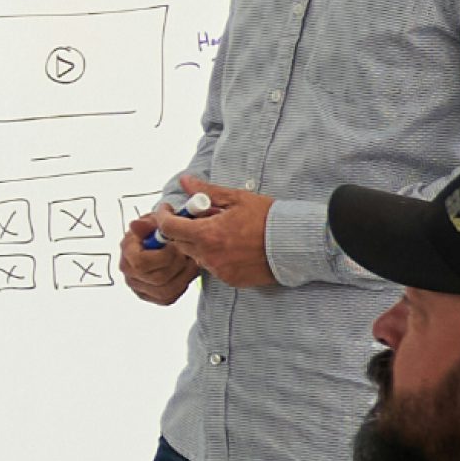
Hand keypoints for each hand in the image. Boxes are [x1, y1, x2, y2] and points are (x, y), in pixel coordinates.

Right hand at [119, 214, 199, 304]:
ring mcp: (140, 287)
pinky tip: (185, 272)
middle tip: (187, 252)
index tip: (175, 245)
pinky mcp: (152, 297)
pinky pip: (169, 298)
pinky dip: (182, 285)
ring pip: (165, 291)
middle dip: (178, 265)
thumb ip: (147, 224)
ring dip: (183, 276)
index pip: (142, 263)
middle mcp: (130, 273)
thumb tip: (136, 225)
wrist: (162, 242)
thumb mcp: (154, 222)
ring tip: (189, 261)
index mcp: (127, 253)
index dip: (163, 256)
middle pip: (157, 278)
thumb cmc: (157, 232)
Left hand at [159, 175, 280, 289]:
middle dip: (184, 228)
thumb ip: (206, 191)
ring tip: (222, 230)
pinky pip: (213, 267)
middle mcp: (209, 256)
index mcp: (207, 234)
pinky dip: (215, 256)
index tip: (167, 208)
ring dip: (200, 243)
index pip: (169, 228)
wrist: (296, 243)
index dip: (163, 216)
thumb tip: (185, 181)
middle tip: (200, 216)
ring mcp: (220, 270)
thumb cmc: (268, 218)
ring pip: (196, 256)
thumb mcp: (236, 198)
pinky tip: (232, 246)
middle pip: (180, 243)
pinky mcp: (230, 280)